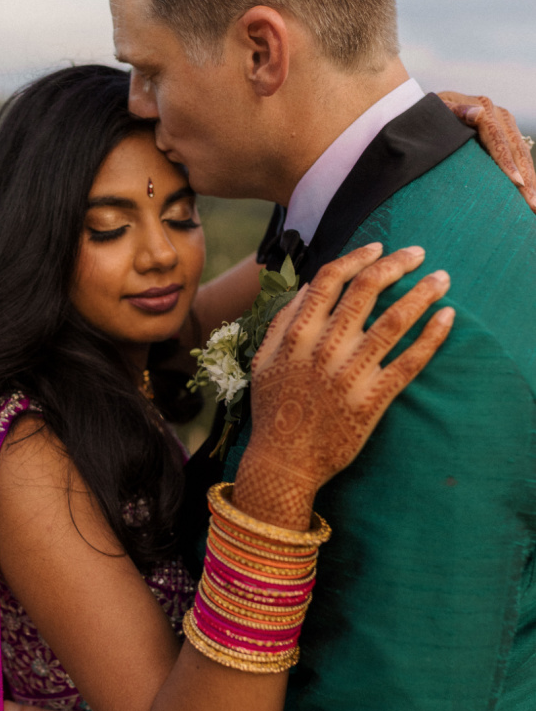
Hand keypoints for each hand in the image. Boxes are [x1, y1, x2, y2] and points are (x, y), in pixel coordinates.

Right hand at [234, 243, 454, 528]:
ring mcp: (350, 374)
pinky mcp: (372, 400)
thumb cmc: (272, 411)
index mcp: (297, 334)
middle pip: (367, 291)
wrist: (283, 463)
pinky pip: (409, 362)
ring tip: (442, 279)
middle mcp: (325, 348)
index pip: (331, 279)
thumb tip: (310, 285)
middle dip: (397, 265)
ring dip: (422, 294)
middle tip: (418, 253)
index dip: (358, 257)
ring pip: (394, 321)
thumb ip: (284, 320)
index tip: (378, 247)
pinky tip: (447, 318)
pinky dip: (431, 337)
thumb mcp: (263, 359)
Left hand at [438, 91, 535, 211]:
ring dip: (532, 182)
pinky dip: (527, 176)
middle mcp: (500, 117)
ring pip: (523, 155)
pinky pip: (520, 157)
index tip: (517, 183)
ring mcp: (506, 126)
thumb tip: (477, 113)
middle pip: (517, 151)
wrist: (430, 109)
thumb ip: (454, 112)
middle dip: (527, 180)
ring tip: (535, 207)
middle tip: (533, 205)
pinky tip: (530, 195)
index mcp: (485, 110)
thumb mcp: (437, 112)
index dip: (508, 163)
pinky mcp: (506, 136)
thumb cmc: (428, 116)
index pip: (499, 141)